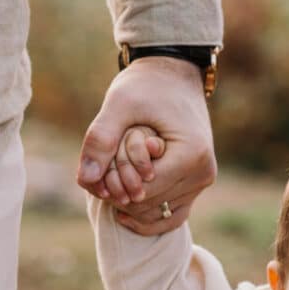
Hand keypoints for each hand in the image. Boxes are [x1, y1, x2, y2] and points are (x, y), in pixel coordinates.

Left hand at [77, 57, 216, 232]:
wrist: (174, 74)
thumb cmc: (146, 84)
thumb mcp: (119, 105)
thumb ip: (100, 139)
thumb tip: (85, 179)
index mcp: (191, 155)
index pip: (144, 191)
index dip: (114, 184)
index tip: (100, 166)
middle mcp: (203, 173)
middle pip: (149, 204)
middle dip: (120, 193)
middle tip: (102, 172)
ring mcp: (203, 181)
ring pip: (158, 213)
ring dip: (131, 201)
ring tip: (112, 179)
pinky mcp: (198, 183)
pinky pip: (173, 215)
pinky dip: (148, 216)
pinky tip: (123, 209)